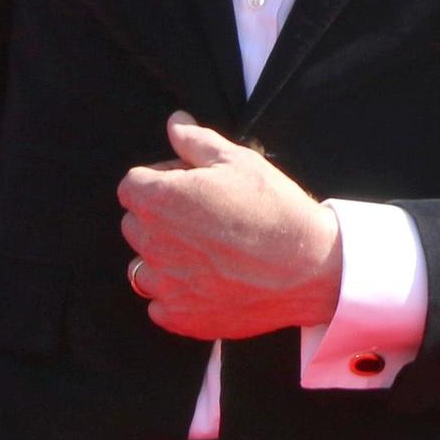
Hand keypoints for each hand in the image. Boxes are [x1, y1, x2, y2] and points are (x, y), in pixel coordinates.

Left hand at [117, 113, 342, 341]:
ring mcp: (164, 285)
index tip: (190, 184)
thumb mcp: (239, 160)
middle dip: (160, 215)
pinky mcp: (180, 316)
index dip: (161, 179)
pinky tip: (209, 282)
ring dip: (164, 256)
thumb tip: (175, 124)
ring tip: (206, 252)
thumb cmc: (274, 207)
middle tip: (204, 214)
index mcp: (161, 200)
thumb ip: (196, 141)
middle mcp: (152, 243)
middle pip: (135, 223)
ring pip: (142, 266)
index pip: (132, 184)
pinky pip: (160, 304)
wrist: (308, 267)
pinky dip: (177, 294)